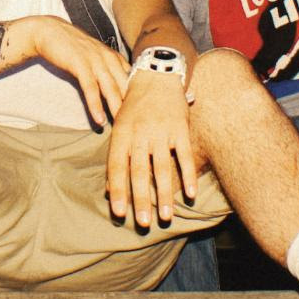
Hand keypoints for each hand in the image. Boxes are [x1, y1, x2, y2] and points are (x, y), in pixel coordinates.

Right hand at [21, 15, 128, 127]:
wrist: (50, 31)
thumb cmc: (73, 48)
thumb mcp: (94, 56)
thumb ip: (107, 70)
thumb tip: (118, 92)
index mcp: (114, 56)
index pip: (133, 80)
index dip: (139, 97)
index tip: (143, 115)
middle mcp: (108, 57)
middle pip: (125, 86)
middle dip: (131, 106)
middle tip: (136, 125)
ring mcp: (95, 60)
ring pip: (111, 88)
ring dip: (116, 109)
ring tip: (121, 127)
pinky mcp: (80, 64)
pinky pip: (90, 88)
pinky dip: (95, 105)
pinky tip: (99, 119)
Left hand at [106, 70, 196, 226]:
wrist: (156, 76)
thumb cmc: (135, 106)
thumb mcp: (119, 127)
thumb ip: (117, 158)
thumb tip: (109, 190)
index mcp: (121, 134)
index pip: (117, 167)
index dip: (118, 190)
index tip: (119, 213)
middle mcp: (140, 134)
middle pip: (140, 171)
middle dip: (141, 199)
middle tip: (142, 223)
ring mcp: (161, 131)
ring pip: (163, 168)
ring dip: (165, 194)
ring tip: (165, 217)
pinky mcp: (180, 129)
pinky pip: (184, 156)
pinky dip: (188, 175)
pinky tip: (190, 194)